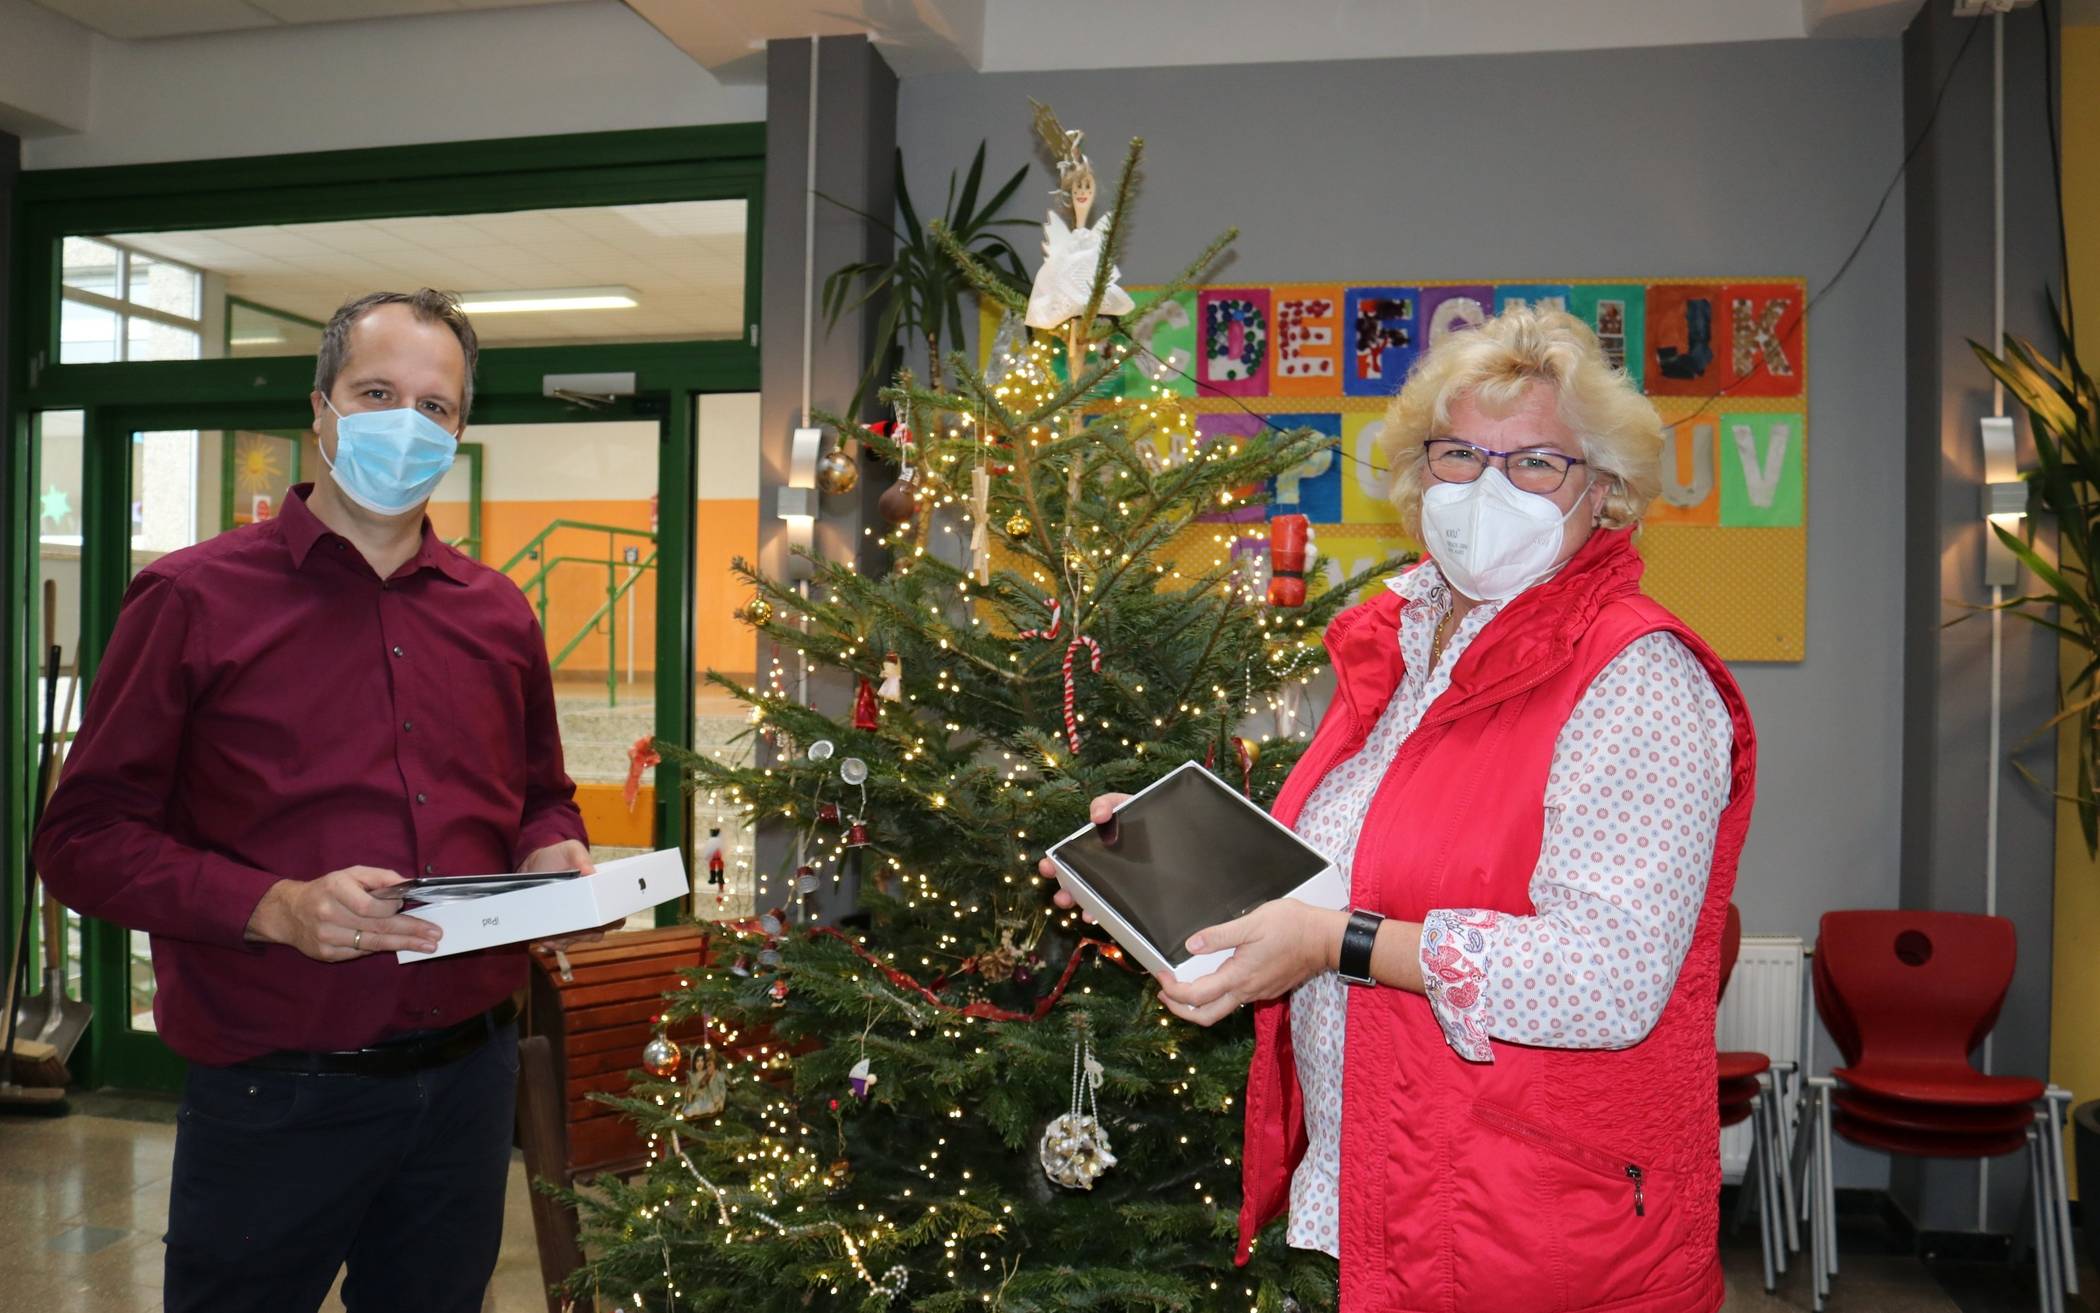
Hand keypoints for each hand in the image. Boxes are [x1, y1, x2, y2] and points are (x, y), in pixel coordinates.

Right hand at [245, 866, 440, 960]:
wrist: (289, 912)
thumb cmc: (328, 889)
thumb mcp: (351, 874)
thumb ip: (381, 877)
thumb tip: (409, 885)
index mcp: (335, 890)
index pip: (371, 906)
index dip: (392, 909)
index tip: (409, 907)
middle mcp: (328, 915)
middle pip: (377, 928)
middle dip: (410, 932)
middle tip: (435, 935)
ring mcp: (326, 938)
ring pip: (372, 944)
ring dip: (403, 945)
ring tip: (428, 945)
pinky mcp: (326, 954)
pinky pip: (360, 953)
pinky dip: (380, 948)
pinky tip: (397, 946)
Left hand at [524, 840, 614, 950]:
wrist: (532, 864)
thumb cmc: (558, 856)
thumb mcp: (570, 849)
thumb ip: (580, 856)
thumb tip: (590, 872)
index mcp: (600, 893)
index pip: (617, 914)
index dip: (615, 918)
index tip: (607, 918)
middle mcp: (590, 911)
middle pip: (599, 931)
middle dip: (591, 932)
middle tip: (580, 927)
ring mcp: (574, 922)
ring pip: (579, 939)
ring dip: (570, 939)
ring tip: (557, 935)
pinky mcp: (557, 928)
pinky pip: (560, 942)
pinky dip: (555, 943)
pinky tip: (547, 938)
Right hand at [1037, 793, 1130, 923]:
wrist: (1169, 827)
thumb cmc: (1137, 815)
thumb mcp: (1120, 804)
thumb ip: (1106, 804)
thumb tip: (1096, 816)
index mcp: (1090, 849)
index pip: (1066, 859)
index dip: (1053, 865)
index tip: (1047, 867)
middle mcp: (1097, 869)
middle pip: (1075, 884)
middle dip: (1065, 893)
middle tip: (1062, 897)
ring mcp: (1112, 884)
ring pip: (1092, 899)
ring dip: (1083, 907)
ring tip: (1085, 912)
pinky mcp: (1129, 895)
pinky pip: (1113, 909)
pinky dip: (1105, 914)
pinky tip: (1100, 915)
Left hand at [1153, 900, 1344, 1027]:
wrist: (1327, 939)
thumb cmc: (1293, 927)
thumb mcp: (1252, 923)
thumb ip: (1219, 935)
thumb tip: (1191, 945)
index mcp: (1239, 976)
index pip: (1196, 997)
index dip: (1173, 990)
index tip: (1161, 975)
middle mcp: (1247, 991)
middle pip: (1205, 1016)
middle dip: (1179, 1009)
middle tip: (1165, 992)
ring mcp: (1258, 993)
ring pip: (1221, 1010)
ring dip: (1198, 1003)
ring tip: (1184, 984)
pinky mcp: (1267, 989)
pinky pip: (1236, 1000)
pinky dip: (1218, 995)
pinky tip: (1215, 977)